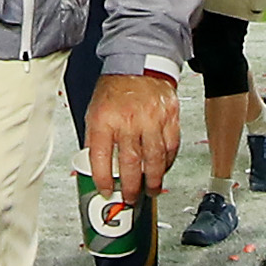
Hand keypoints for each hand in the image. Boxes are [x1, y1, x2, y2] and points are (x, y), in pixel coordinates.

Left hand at [85, 72, 179, 214]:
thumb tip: (95, 165)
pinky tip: (163, 170)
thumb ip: (95, 138)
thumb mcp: (94, 112)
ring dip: (153, 179)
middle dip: (132, 187)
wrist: (139, 66)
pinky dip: (168, 162)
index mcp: (104, 120)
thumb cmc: (115, 90)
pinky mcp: (170, 118)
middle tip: (132, 199)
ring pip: (155, 159)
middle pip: (131, 163)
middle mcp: (129, 122)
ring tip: (150, 191)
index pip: (100, 157)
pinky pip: (171, 147)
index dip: (103, 178)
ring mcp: (152, 120)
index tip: (106, 191)